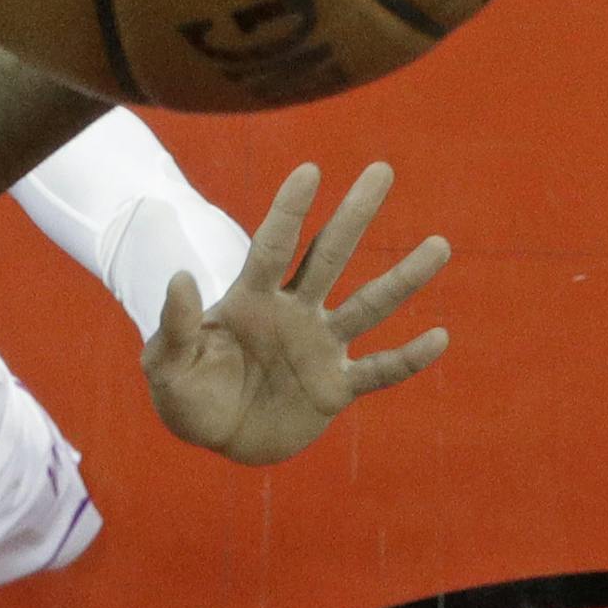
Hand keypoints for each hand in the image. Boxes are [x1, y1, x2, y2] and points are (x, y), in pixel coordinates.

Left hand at [140, 162, 449, 465]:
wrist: (214, 438)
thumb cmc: (184, 393)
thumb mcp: (166, 364)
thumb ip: (176, 324)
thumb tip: (181, 277)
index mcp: (249, 299)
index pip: (272, 246)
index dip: (289, 210)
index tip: (310, 170)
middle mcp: (292, 313)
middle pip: (328, 257)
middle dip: (353, 215)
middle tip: (381, 170)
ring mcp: (318, 347)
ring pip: (368, 306)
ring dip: (403, 279)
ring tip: (438, 244)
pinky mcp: (335, 387)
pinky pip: (379, 370)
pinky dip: (408, 359)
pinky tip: (440, 337)